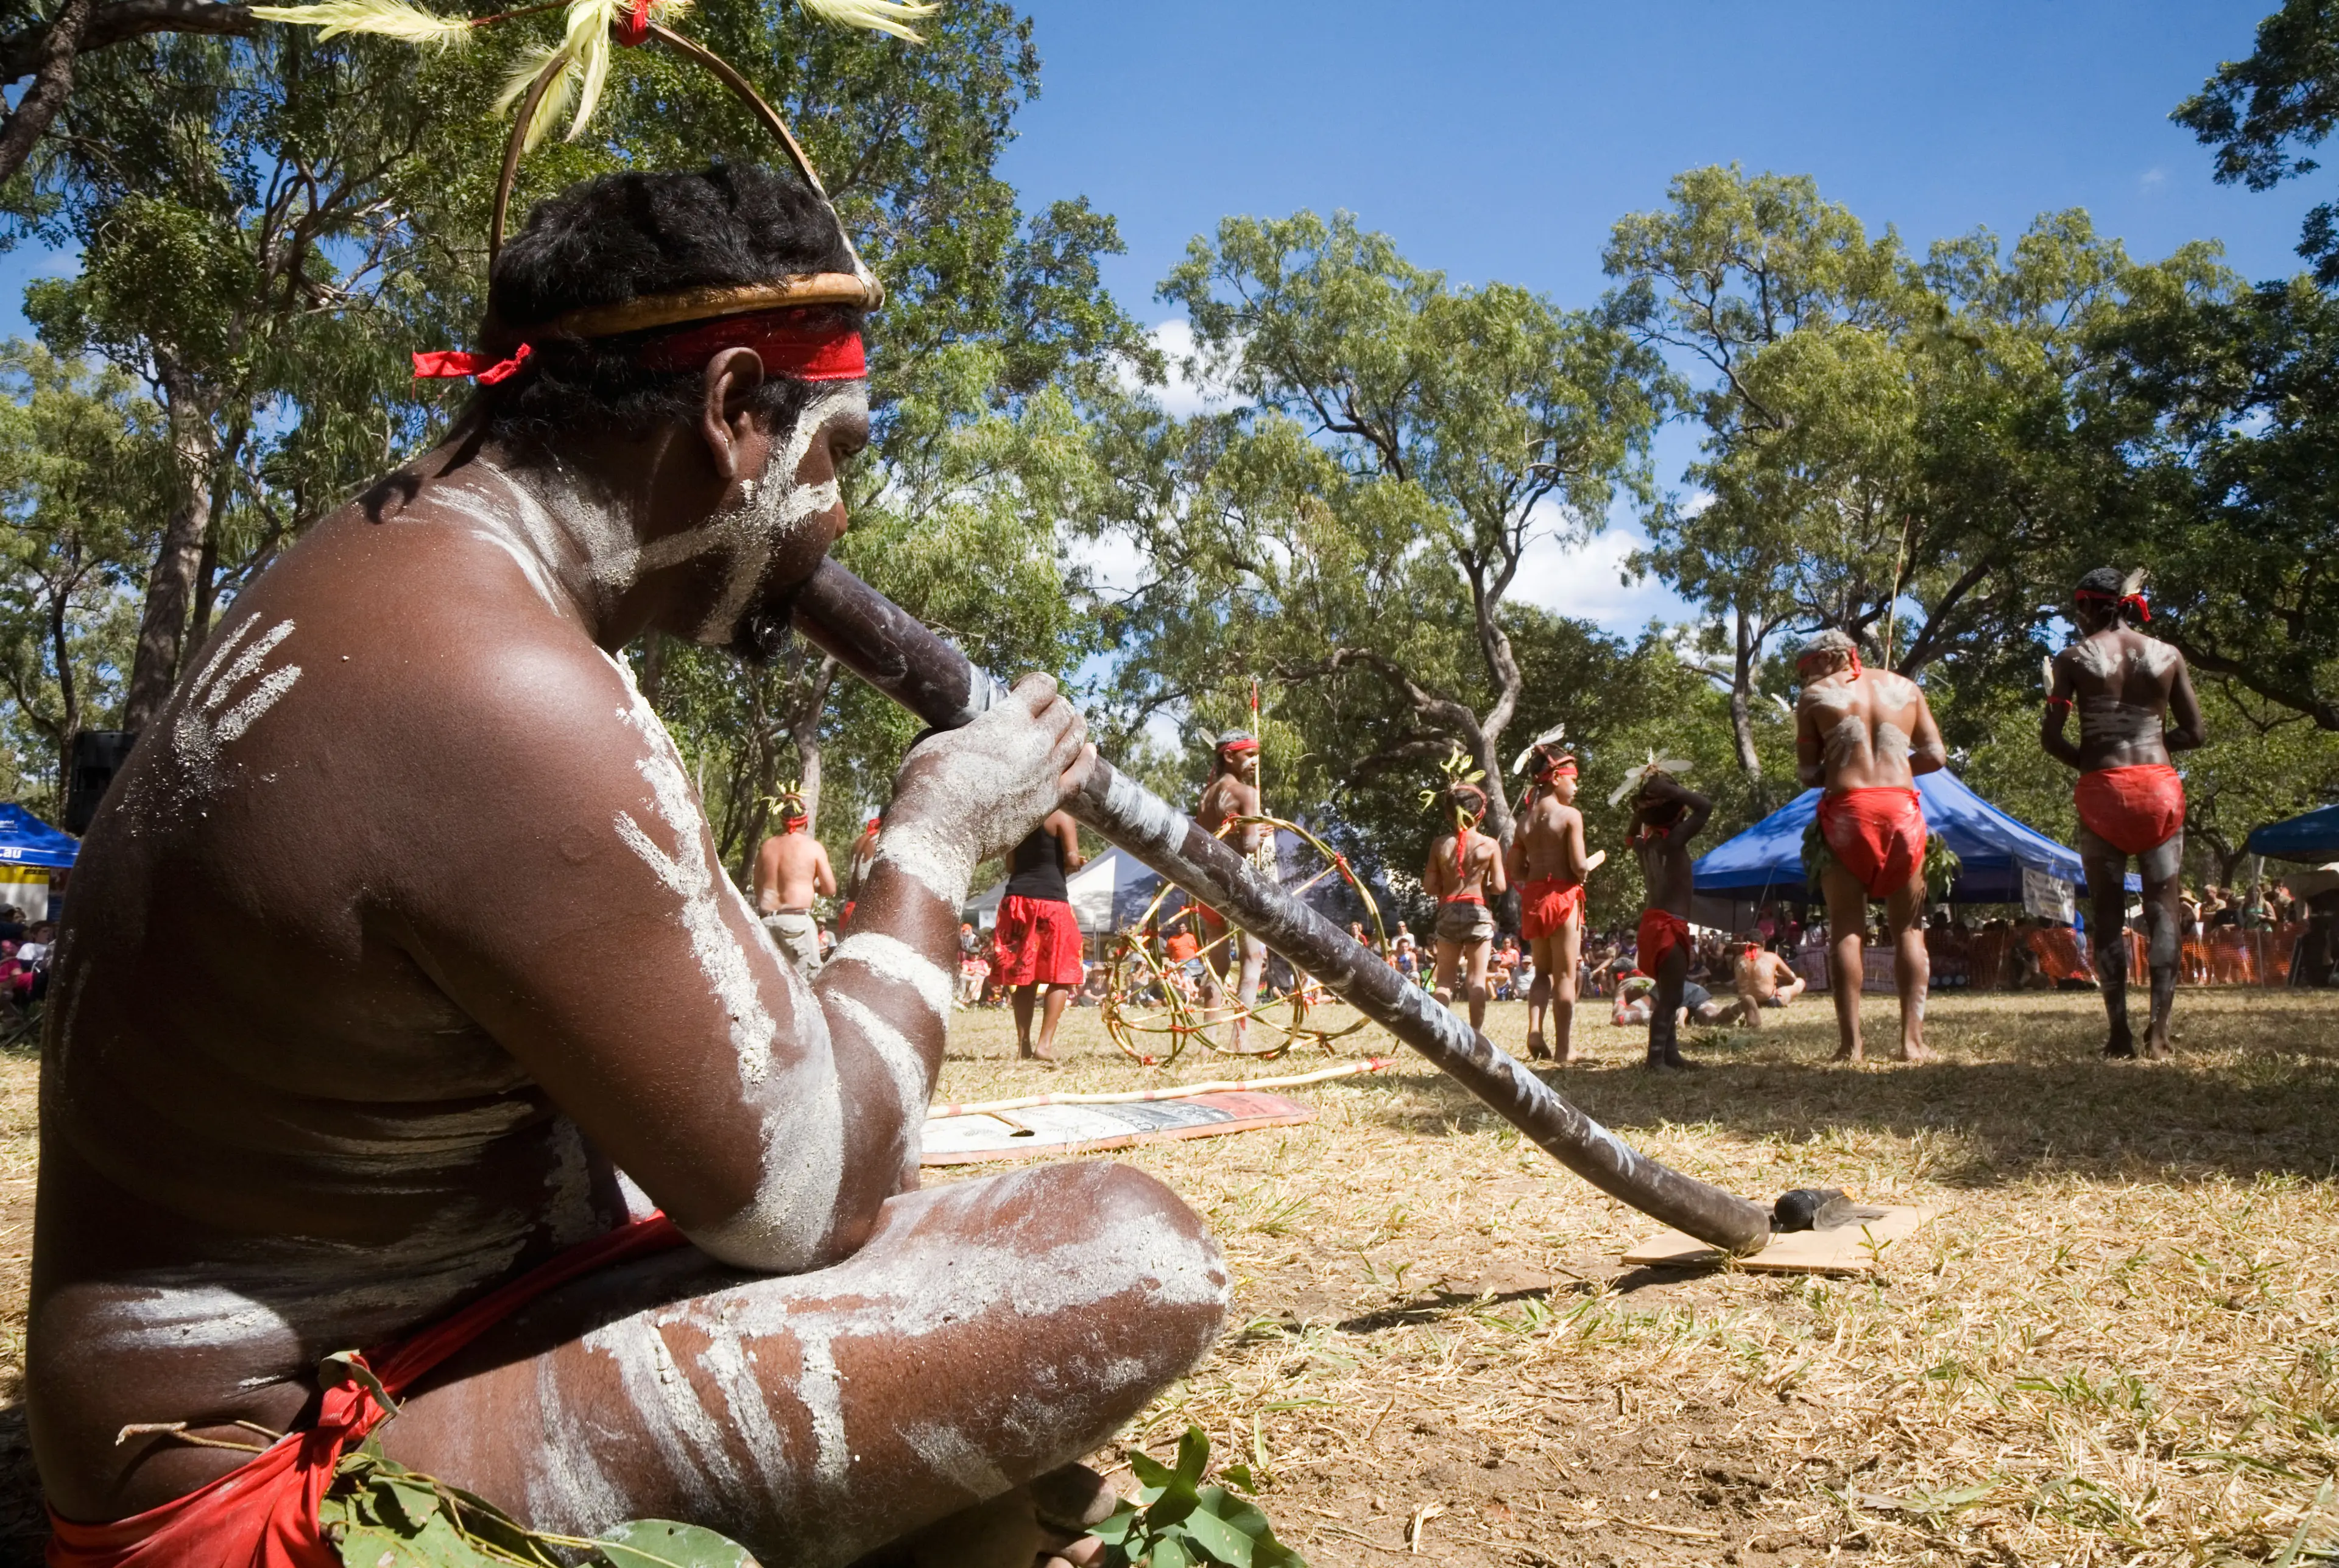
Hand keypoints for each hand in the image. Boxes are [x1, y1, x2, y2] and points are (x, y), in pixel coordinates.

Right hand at [892, 674, 1093, 861]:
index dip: (1034, 684)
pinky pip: (1080, 775)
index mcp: (1006, 719)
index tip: (1021, 691)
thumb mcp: (934, 739)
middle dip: (1053, 705)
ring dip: (1072, 726)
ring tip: (1066, 724)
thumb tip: (960, 732)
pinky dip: (1086, 759)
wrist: (939, 832)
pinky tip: (1087, 750)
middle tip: (1040, 712)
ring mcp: (1046, 772)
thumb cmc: (928, 783)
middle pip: (1063, 710)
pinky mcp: (1048, 801)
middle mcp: (1033, 742)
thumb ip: (958, 729)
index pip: (1042, 686)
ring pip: (1076, 737)